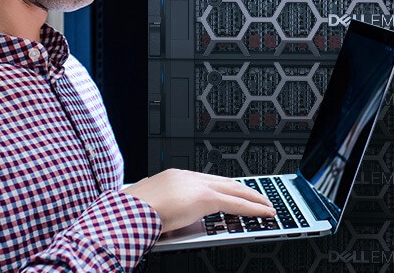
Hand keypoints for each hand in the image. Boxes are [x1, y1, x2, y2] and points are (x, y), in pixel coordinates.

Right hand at [122, 169, 274, 232]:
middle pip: (225, 181)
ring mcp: (196, 185)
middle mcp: (187, 176)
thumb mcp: (151, 208)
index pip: (207, 180)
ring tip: (266, 206)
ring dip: (253, 198)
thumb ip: (162, 209)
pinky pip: (235, 204)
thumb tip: (166, 218)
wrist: (126, 211)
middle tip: (259, 197)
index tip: (234, 191)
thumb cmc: (131, 213)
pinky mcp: (204, 198)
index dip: (224, 187)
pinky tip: (262, 213)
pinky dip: (252, 208)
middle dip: (244, 190)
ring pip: (234, 190)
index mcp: (174, 177)